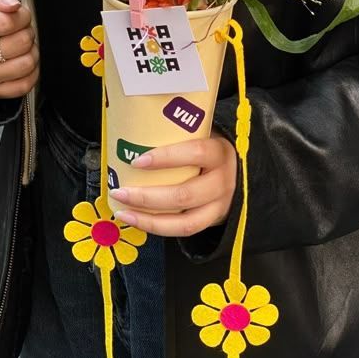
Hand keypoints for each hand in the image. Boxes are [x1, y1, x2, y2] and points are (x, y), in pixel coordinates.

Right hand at [0, 0, 38, 98]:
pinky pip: (25, 85)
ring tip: (20, 44)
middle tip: (19, 29)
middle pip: (21, 42)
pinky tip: (20, 60)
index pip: (7, 22)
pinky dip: (30, 72)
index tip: (17, 13)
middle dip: (27, 31)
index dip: (21, 14)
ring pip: (26, 63)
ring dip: (31, 50)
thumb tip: (14, 6)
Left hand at [109, 134, 237, 237]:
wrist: (238, 169)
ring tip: (122, 210)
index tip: (137, 161)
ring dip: (148, 218)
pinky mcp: (211, 221)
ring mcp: (219, 205)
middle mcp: (223, 181)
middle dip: (148, 196)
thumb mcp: (203, 133)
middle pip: (185, 194)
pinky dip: (156, 227)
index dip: (167, 158)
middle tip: (120, 191)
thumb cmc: (207, 147)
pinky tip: (135, 220)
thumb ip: (179, 132)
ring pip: (184, 221)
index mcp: (220, 152)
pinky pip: (183, 230)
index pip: (196, 153)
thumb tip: (133, 126)